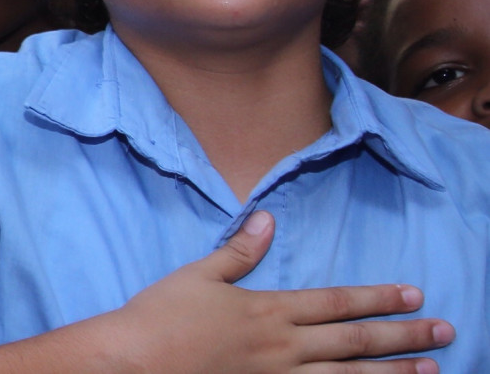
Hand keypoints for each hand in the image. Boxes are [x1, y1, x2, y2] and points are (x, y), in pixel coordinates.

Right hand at [104, 211, 452, 372]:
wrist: (134, 363)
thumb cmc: (160, 317)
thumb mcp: (198, 275)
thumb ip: (238, 252)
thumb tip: (267, 219)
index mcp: (268, 310)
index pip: (336, 302)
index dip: (376, 298)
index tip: (412, 294)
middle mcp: (282, 348)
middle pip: (355, 342)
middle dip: (403, 337)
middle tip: (443, 331)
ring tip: (430, 372)